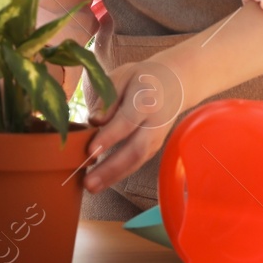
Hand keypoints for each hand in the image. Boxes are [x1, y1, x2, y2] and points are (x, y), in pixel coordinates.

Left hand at [82, 55, 187, 193]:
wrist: (174, 83)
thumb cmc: (141, 78)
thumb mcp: (123, 75)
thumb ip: (108, 97)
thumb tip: (94, 120)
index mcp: (146, 101)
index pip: (127, 122)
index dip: (109, 138)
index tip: (90, 151)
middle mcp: (154, 123)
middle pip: (135, 149)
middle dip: (111, 168)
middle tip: (88, 182)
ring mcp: (156, 138)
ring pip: (137, 161)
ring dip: (113, 177)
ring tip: (91, 188)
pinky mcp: (153, 147)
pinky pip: (136, 163)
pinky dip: (118, 175)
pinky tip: (100, 182)